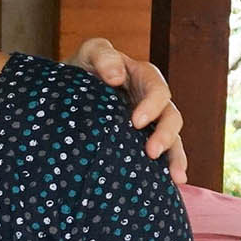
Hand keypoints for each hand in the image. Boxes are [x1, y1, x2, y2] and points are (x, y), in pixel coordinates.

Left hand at [66, 37, 189, 182]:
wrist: (65, 96)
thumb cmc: (81, 71)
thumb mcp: (89, 54)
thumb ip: (102, 56)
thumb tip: (117, 77)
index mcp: (143, 78)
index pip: (157, 90)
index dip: (152, 105)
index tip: (136, 121)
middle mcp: (151, 103)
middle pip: (170, 116)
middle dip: (165, 134)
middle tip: (151, 152)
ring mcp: (148, 126)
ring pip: (173, 140)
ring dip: (175, 157)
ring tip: (175, 177)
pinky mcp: (138, 145)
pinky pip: (160, 158)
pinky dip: (167, 171)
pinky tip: (171, 186)